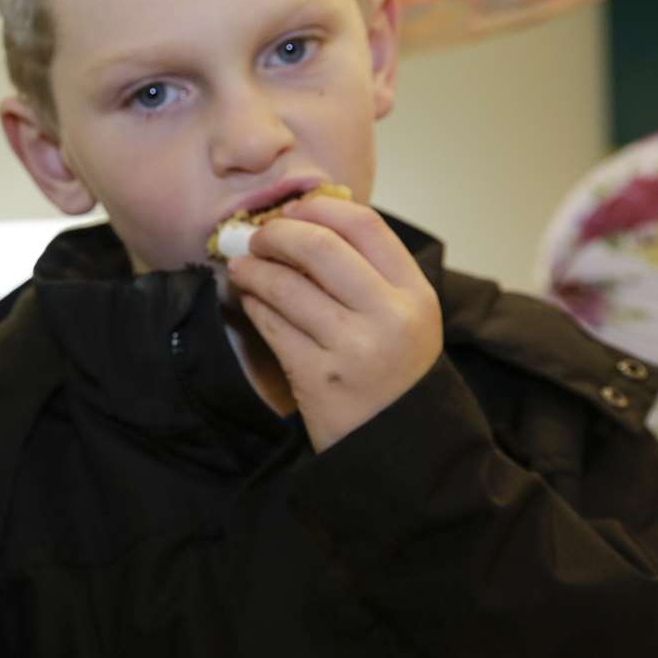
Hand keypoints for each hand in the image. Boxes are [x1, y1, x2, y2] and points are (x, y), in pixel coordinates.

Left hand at [226, 197, 441, 451]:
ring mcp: (354, 348)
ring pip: (286, 286)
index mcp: (415, 293)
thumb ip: (365, 271)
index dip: (319, 208)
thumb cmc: (393, 371)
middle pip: (320, 247)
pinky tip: (250, 300)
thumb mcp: (402, 316)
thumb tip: (301, 222)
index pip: (365, 225)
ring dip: (254, 269)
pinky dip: (254, 305)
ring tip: (242, 267)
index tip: (292, 211)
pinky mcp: (319, 378)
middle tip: (256, 238)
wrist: (403, 448)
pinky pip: (272, 325)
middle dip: (277, 235)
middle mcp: (389, 316)